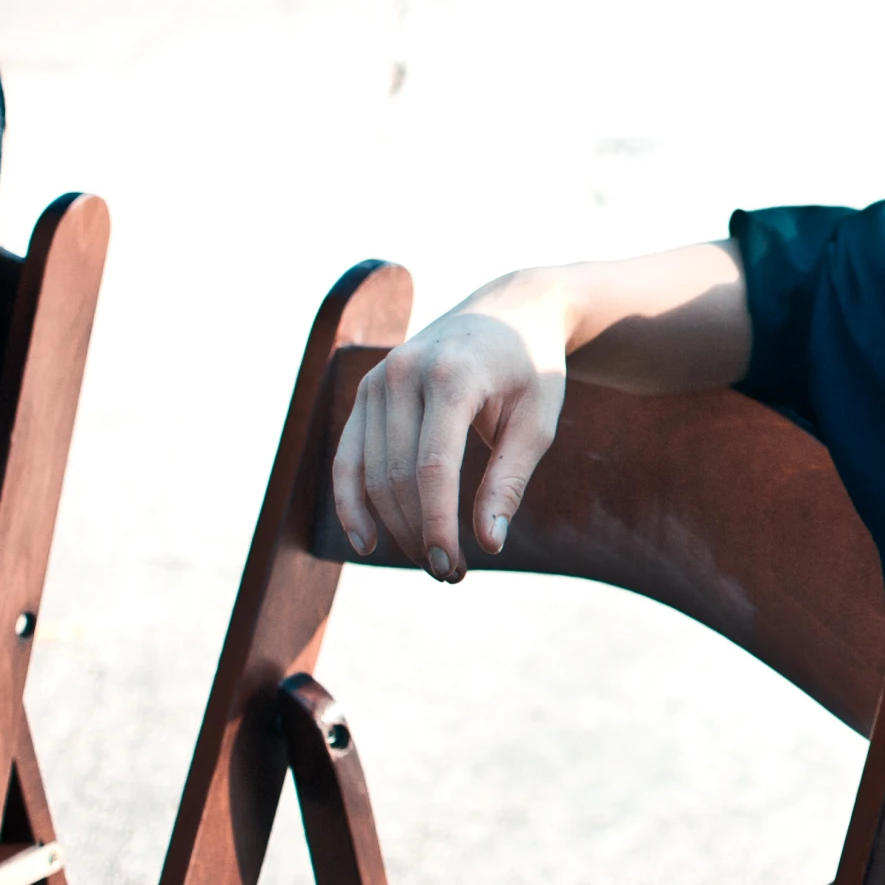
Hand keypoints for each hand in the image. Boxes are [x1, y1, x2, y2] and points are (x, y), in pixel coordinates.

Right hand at [331, 279, 568, 582]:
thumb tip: (488, 543)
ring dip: (393, 526)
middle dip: (419, 532)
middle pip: (398, 474)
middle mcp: (405, 372)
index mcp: (453, 376)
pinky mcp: (367, 391)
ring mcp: (379, 379)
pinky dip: (351, 501)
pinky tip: (369, 540)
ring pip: (370, 472)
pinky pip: (347, 456)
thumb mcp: (537, 422)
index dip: (437, 524)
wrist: (510, 311)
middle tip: (450, 573)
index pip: (433, 466)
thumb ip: (509, 481)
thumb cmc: (531, 370)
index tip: (454, 568)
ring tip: (429, 561)